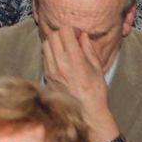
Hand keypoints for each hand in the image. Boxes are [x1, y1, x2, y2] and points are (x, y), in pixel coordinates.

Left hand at [41, 27, 118, 141]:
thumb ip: (88, 48)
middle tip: (71, 39)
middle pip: (53, 35)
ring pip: (46, 44)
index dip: (72, 29)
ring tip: (65, 48)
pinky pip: (44, 55)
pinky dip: (50, 52)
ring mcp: (51, 69)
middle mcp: (60, 63)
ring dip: (54, 41)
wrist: (85, 112)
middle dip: (62, 33)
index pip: (64, 31)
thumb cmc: (95, 90)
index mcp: (75, 60)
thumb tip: (81, 34)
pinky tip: (60, 57)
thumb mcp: (97, 67)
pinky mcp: (46, 75)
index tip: (78, 34)